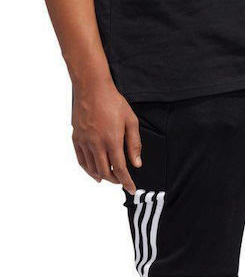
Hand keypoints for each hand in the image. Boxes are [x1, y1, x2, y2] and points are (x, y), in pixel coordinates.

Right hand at [72, 79, 140, 193]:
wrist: (91, 87)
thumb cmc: (113, 101)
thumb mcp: (131, 121)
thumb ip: (134, 144)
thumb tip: (136, 164)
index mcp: (112, 140)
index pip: (121, 169)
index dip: (127, 182)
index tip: (131, 189)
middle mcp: (97, 144)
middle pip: (105, 172)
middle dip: (115, 180)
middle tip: (122, 181)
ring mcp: (85, 141)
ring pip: (92, 168)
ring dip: (102, 176)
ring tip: (109, 177)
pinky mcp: (76, 137)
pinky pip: (81, 159)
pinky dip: (88, 169)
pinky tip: (94, 172)